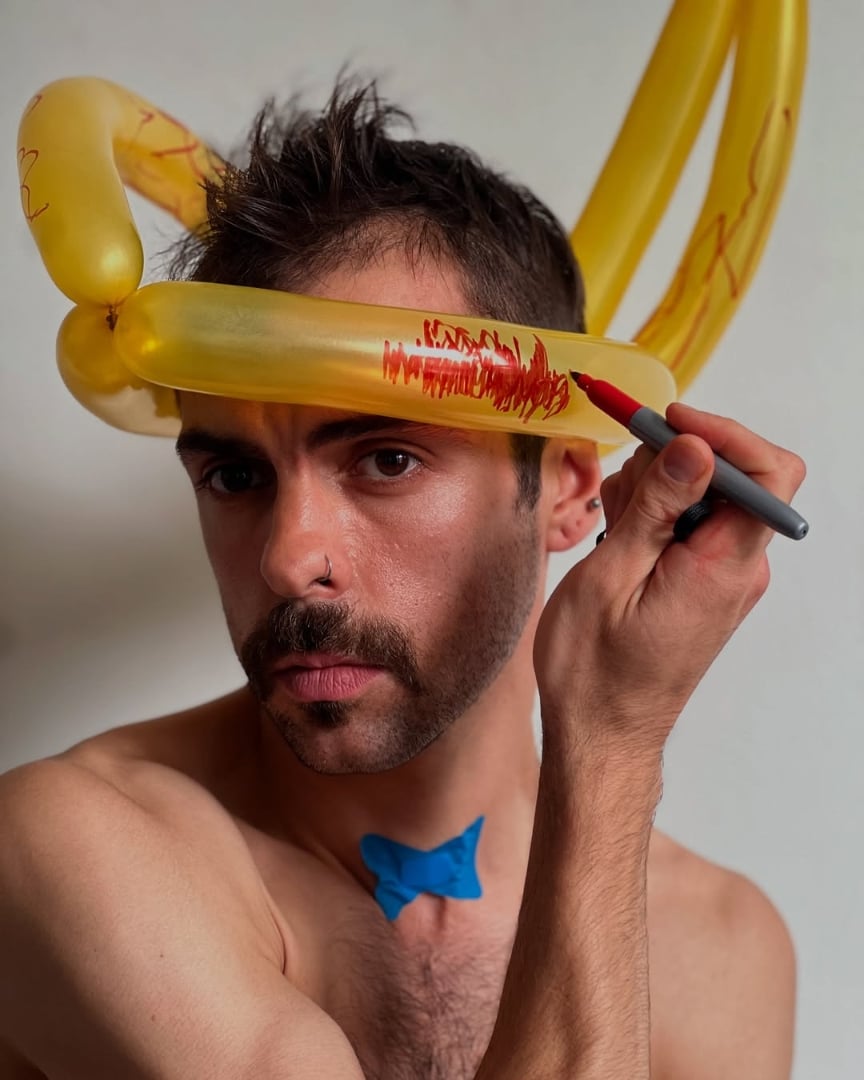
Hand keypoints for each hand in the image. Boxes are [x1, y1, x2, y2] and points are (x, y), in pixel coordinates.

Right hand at [534, 403, 805, 762]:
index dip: (723, 434)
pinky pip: (690, 525)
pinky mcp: (702, 583)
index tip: (667, 423)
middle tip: (617, 494)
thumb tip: (694, 446)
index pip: (768, 474)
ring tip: (610, 528)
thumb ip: (658, 508)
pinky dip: (653, 516)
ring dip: (654, 492)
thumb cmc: (595, 669)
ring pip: (702, 497)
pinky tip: (617, 540)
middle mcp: (737, 568)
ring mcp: (722, 576)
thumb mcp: (612, 577)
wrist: (601, 732)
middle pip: (730, 476)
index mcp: (723, 567)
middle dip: (670, 464)